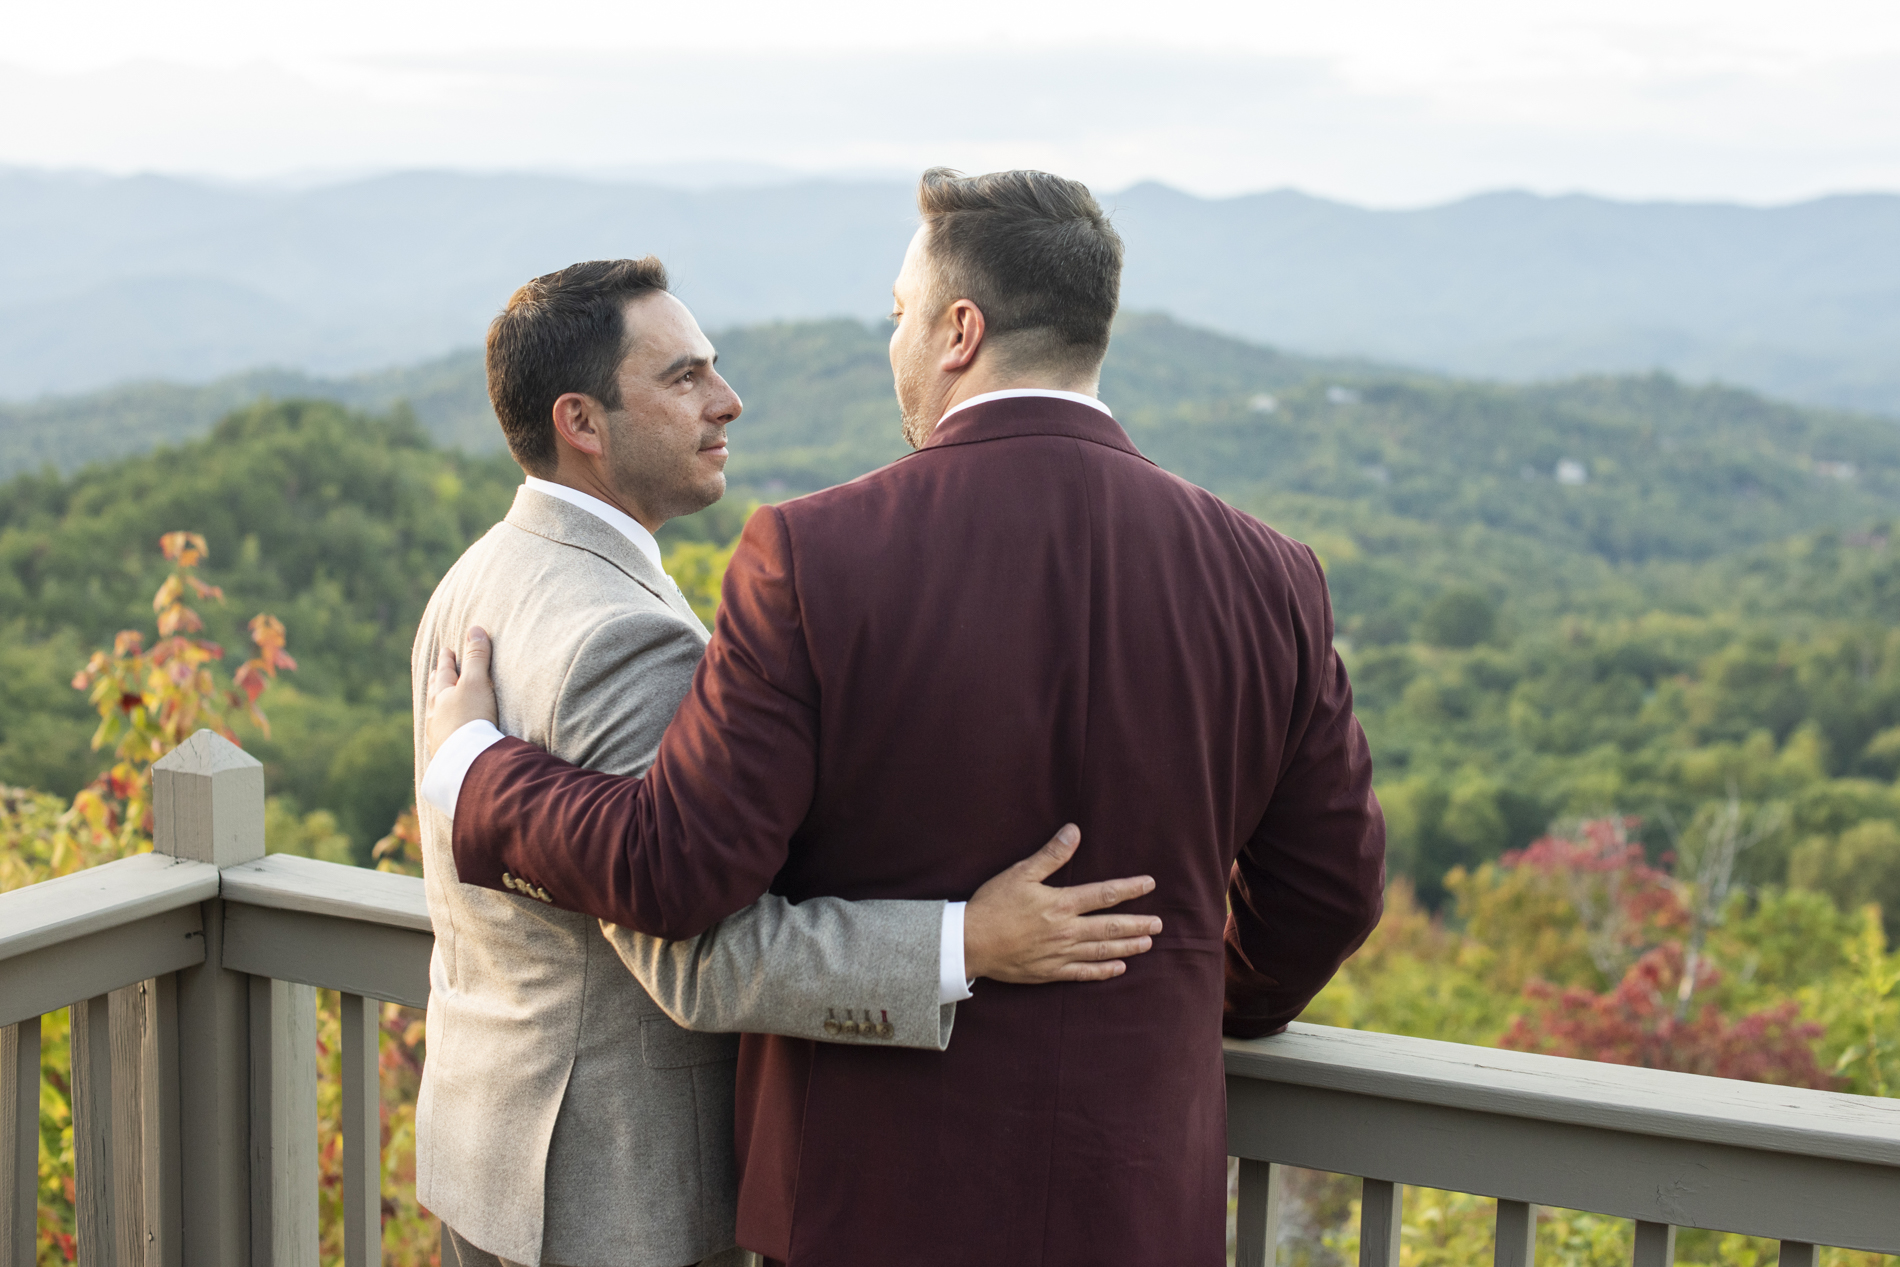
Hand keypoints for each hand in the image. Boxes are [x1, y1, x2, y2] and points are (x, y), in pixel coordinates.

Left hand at [425, 626, 498, 760]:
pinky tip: (443, 734)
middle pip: (434, 693)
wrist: (467, 760)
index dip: (447, 660)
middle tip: (436, 672)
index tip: (446, 650)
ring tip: (437, 703)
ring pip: (434, 715)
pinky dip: (442, 729)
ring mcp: (438, 736)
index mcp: (442, 695)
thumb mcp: (477, 683)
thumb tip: (474, 628)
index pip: (444, 673)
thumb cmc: (471, 718)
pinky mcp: (445, 755)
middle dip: (437, 680)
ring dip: (437, 706)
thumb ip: (477, 657)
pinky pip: (440, 736)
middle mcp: (435, 715)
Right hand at [962, 825, 1161, 983]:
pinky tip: (1118, 968)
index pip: (1105, 894)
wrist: (970, 942)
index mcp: (1061, 904)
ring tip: (1147, 943)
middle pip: (1111, 927)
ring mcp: (1060, 954)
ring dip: (1128, 946)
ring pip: (1102, 950)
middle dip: (1137, 924)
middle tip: (1159, 924)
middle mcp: (1066, 930)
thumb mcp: (1020, 873)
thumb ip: (1051, 855)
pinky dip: (1103, 971)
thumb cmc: (993, 905)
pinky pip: (1083, 973)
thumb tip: (1074, 832)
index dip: (1130, 889)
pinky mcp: (1050, 972)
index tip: (1149, 884)